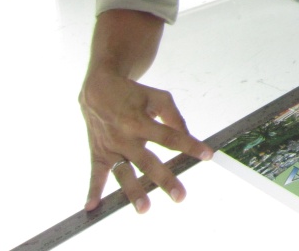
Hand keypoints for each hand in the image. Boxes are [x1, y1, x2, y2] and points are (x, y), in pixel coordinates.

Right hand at [79, 71, 212, 213]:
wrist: (98, 89)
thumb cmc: (134, 95)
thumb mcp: (158, 97)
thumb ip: (174, 117)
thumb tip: (186, 136)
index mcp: (141, 121)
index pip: (169, 137)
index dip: (189, 145)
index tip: (207, 155)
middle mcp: (125, 137)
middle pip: (148, 161)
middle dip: (165, 179)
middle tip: (180, 196)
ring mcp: (110, 148)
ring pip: (124, 173)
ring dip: (133, 191)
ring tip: (144, 208)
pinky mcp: (97, 154)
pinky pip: (95, 174)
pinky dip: (93, 191)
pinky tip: (92, 208)